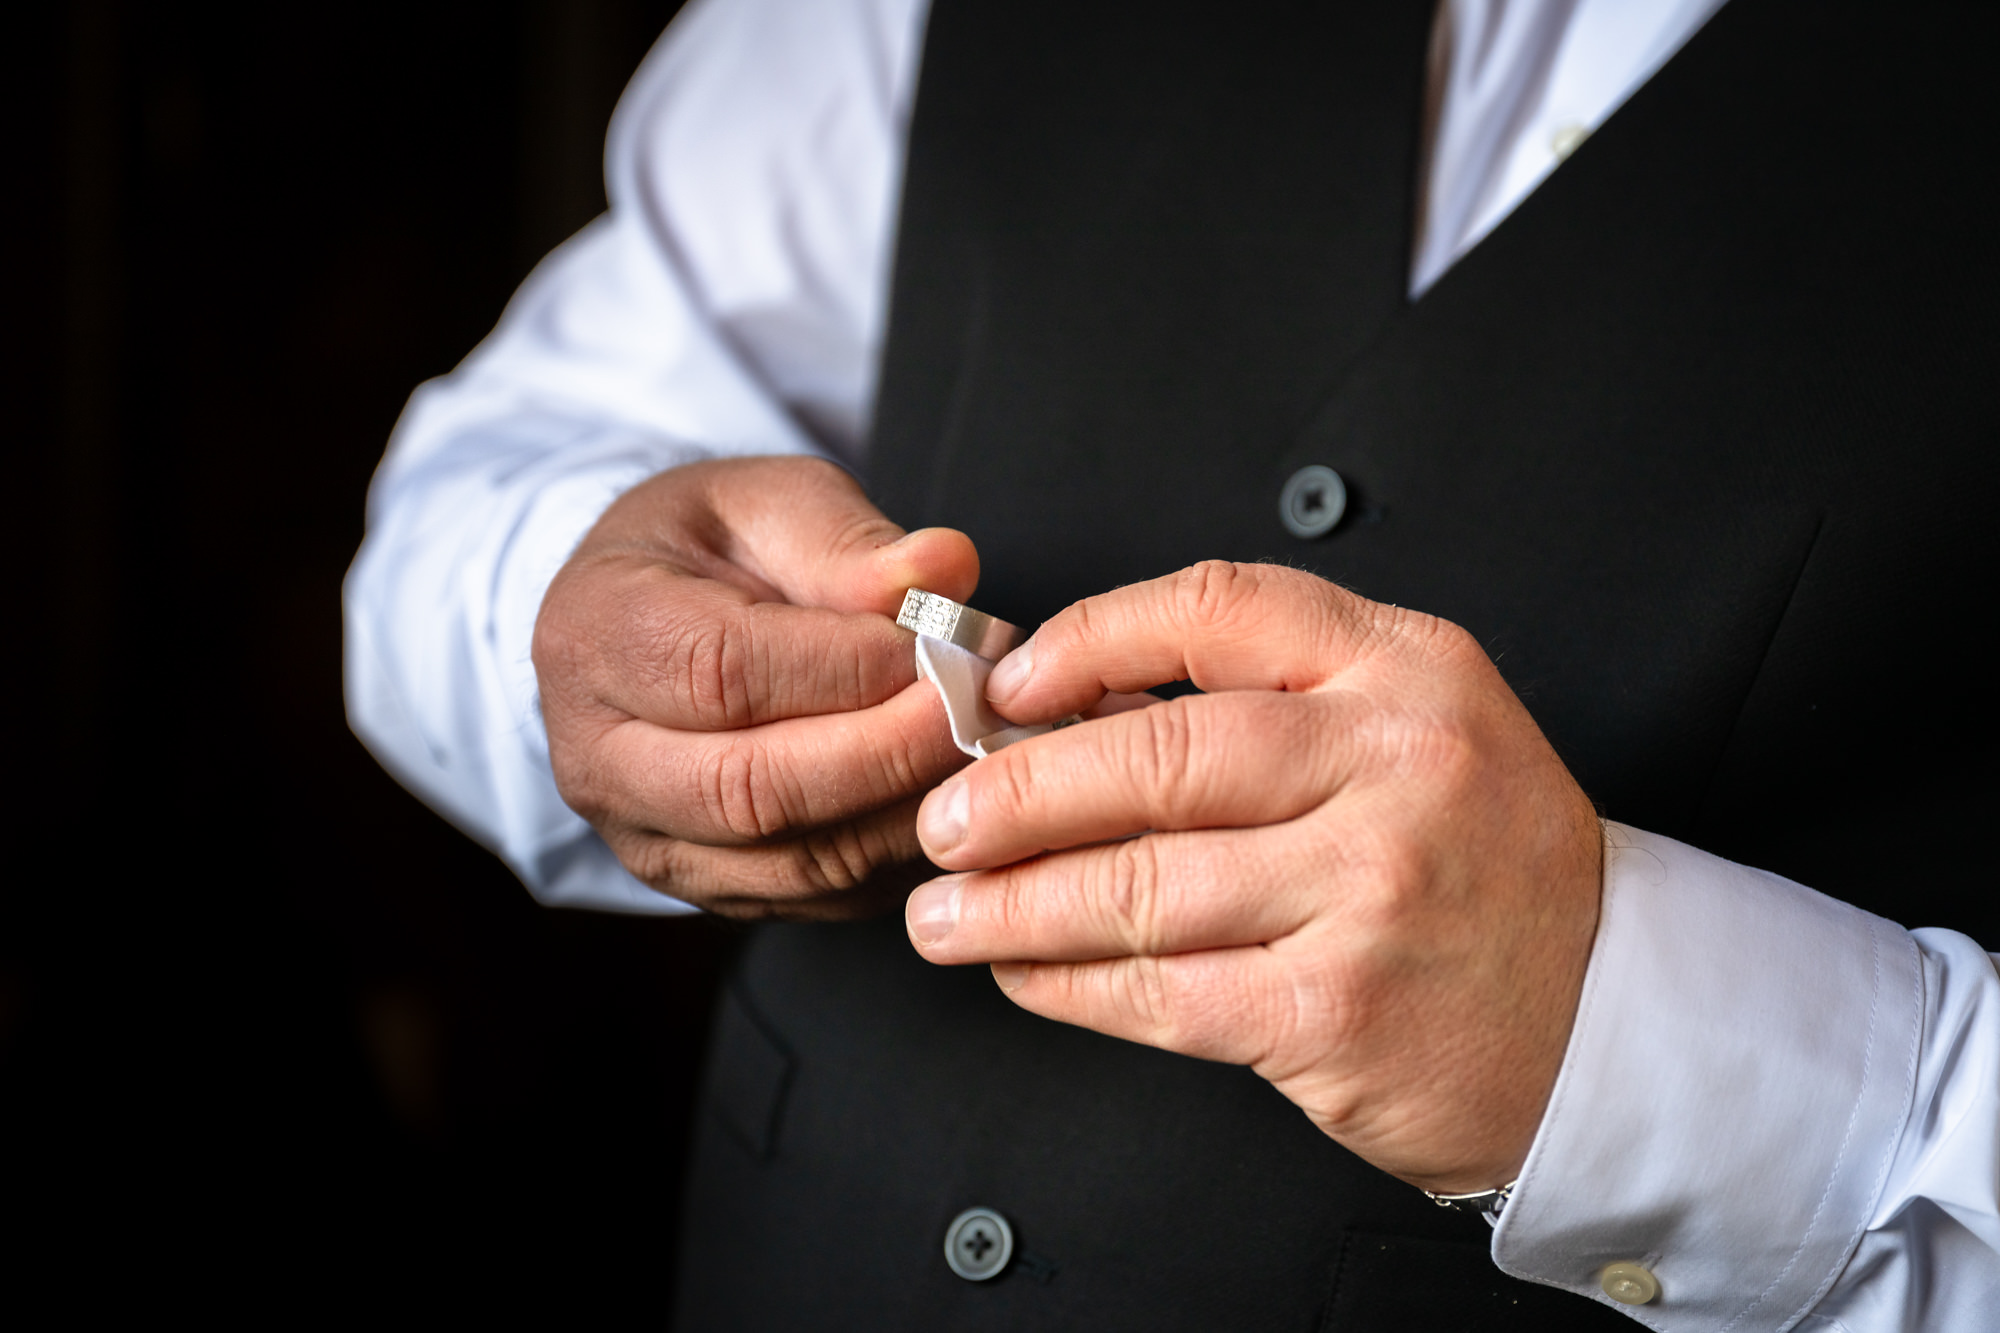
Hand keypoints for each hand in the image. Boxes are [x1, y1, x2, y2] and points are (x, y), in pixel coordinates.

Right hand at [533, 456, 976, 917]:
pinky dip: (901, 854)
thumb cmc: (711, 548)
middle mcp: (598, 758)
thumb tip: (943, 570)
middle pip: (751, 790)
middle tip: (981, 711)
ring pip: (795, 861)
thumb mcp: (767, 501)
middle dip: (889, 754)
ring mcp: (647, 840)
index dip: (849, 668)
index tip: (944, 645)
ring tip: (983, 751)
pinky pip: (821, 896)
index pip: (724, 673)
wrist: (647, 619)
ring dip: (907, 812)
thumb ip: (849, 541)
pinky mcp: (709, 889)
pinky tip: (952, 798)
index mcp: (594, 633)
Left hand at [904, 562, 1601, 1191]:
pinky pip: (1162, 991)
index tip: (1011, 686)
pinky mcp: (1339, 1014)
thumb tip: (1067, 713)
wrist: (1608, 1019)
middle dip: (1019, 790)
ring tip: (948, 910)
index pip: (1219, 608)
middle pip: (1159, 754)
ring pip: (1140, 885)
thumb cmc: (1483, 866)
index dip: (1089, 638)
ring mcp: (1371, 892)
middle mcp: (1396, 765)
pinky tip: (1025, 972)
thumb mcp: (1417, 730)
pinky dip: (1069, 984)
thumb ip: (1271, 702)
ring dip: (1014, 901)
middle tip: (946, 817)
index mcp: (1409, 670)